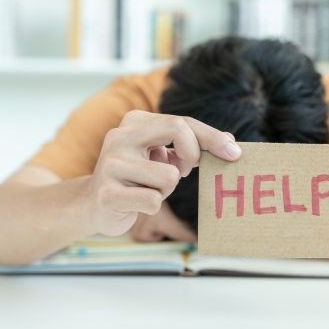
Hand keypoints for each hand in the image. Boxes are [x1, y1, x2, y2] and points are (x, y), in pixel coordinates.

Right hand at [84, 110, 241, 235]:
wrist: (93, 203)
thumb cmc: (136, 178)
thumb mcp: (160, 155)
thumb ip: (189, 145)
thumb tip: (230, 142)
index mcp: (134, 122)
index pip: (182, 122)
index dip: (212, 137)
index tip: (234, 152)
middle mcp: (120, 137)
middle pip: (178, 130)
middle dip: (193, 154)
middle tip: (186, 170)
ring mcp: (112, 165)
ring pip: (170, 176)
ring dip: (167, 189)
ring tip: (148, 189)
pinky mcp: (108, 194)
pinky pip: (154, 201)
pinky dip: (153, 206)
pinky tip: (136, 203)